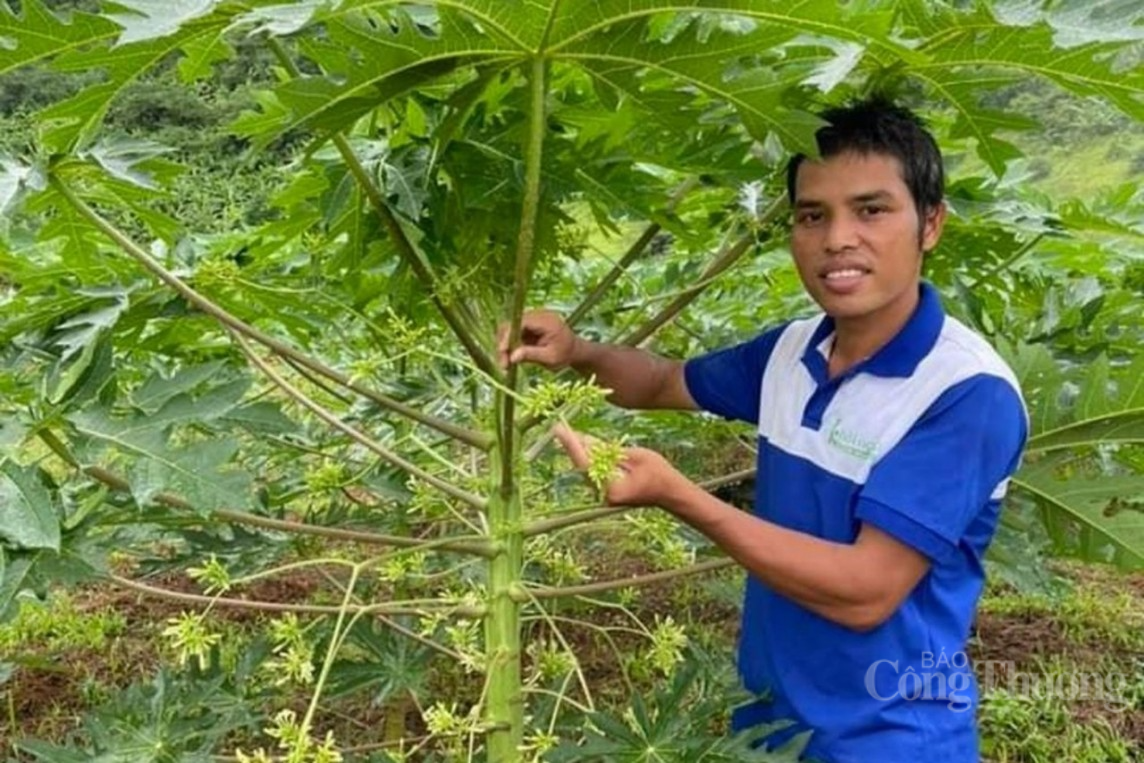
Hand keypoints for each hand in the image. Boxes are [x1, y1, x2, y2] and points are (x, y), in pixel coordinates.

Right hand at [497, 310, 581, 370]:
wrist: (574, 351)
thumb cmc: (566, 354)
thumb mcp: (551, 358)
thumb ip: (532, 355)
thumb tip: (512, 357)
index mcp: (545, 320)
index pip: (520, 322)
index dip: (508, 336)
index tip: (503, 352)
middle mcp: (537, 315)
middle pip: (511, 325)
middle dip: (504, 344)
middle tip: (504, 364)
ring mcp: (531, 319)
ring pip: (509, 330)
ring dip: (505, 347)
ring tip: (506, 365)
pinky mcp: (527, 326)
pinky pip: (513, 333)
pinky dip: (510, 346)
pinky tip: (510, 360)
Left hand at [551, 422, 688, 507]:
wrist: (670, 492)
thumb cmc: (658, 473)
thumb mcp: (636, 456)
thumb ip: (609, 451)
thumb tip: (585, 441)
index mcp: (612, 488)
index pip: (586, 464)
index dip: (572, 445)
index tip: (560, 430)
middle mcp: (604, 493)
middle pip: (582, 465)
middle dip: (571, 445)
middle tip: (558, 426)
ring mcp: (605, 493)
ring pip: (586, 466)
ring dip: (578, 449)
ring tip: (564, 430)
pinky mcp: (607, 488)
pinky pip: (593, 468)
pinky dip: (588, 454)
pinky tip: (580, 440)